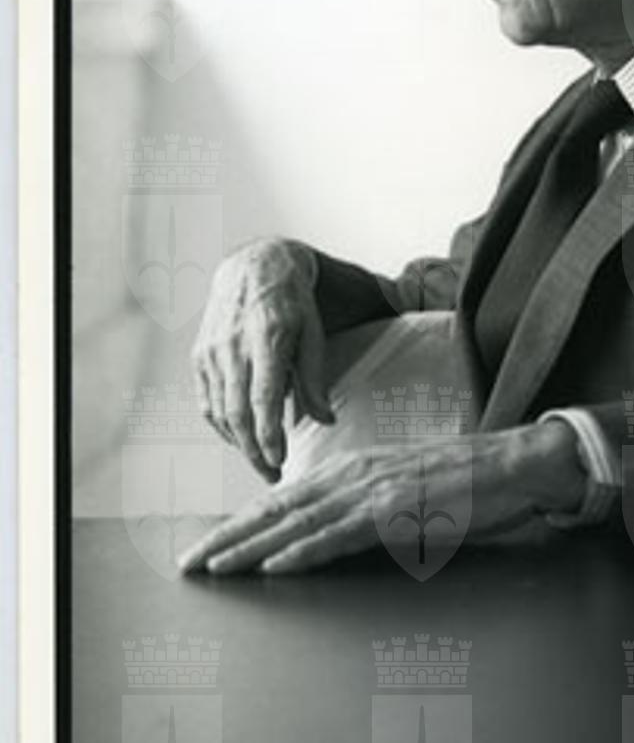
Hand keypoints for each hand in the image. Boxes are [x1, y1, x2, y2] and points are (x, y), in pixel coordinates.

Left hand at [177, 419, 588, 576]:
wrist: (516, 464)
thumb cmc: (466, 482)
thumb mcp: (406, 490)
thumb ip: (368, 507)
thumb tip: (334, 533)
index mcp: (355, 469)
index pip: (285, 498)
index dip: (242, 522)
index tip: (208, 545)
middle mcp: (356, 475)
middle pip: (279, 509)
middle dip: (229, 537)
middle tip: (188, 564)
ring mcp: (376, 491)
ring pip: (299, 523)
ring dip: (251, 547)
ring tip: (214, 567)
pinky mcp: (399, 512)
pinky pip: (341, 536)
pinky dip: (304, 551)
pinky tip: (275, 565)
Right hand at [190, 239, 334, 481]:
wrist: (253, 267)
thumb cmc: (291, 302)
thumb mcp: (313, 332)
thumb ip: (314, 378)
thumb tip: (325, 420)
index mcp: (267, 337)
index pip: (263, 397)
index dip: (268, 434)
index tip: (279, 461)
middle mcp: (233, 346)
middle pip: (237, 413)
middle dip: (255, 451)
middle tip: (273, 475)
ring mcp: (211, 352)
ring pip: (219, 412)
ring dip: (239, 443)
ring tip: (262, 460)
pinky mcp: (199, 357)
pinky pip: (207, 402)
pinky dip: (222, 426)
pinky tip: (241, 438)